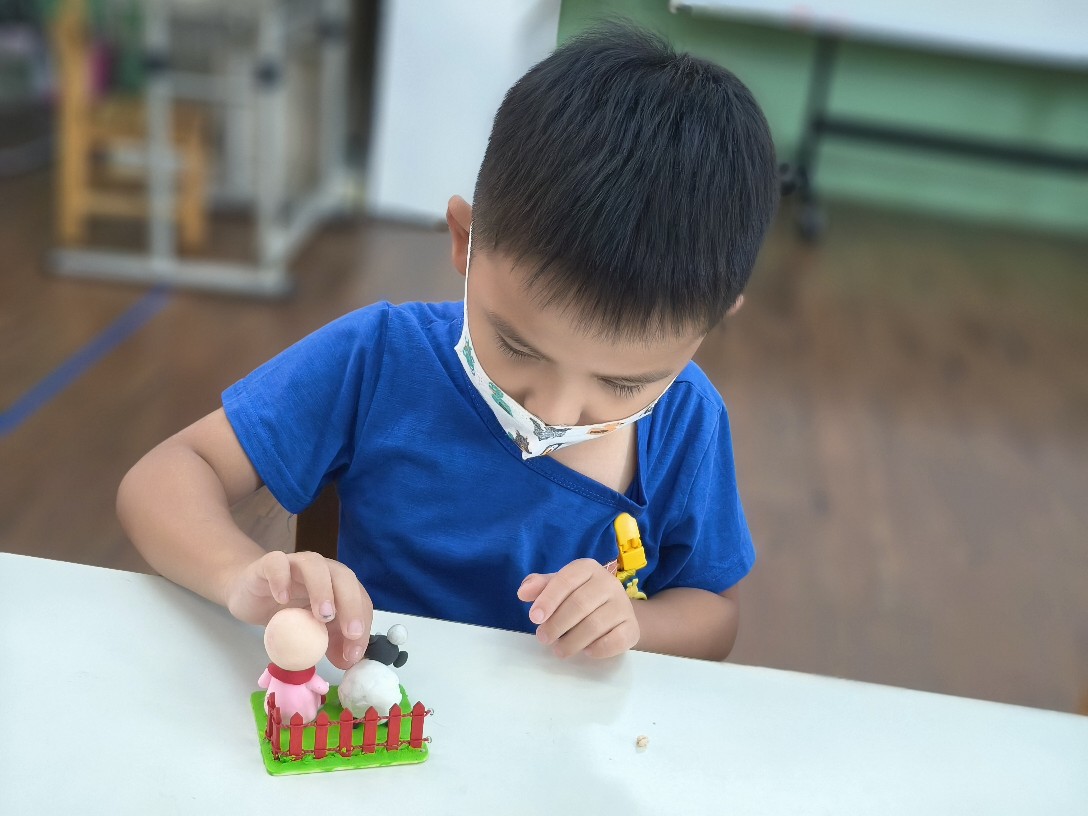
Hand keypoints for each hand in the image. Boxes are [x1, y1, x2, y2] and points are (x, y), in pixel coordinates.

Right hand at [225, 550, 372, 669]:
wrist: (249, 596)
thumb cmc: (285, 613)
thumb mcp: (311, 632)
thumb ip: (330, 642)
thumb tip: (347, 661)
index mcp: (338, 585)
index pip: (359, 598)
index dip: (362, 624)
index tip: (354, 653)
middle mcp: (322, 569)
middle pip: (344, 577)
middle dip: (352, 604)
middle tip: (350, 632)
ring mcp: (295, 564)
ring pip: (314, 564)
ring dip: (323, 589)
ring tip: (323, 616)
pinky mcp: (268, 564)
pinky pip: (277, 563)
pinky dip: (281, 579)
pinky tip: (281, 599)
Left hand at [517, 558, 639, 658]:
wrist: (615, 613)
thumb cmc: (580, 597)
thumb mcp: (559, 587)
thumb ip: (540, 586)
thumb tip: (523, 592)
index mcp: (588, 568)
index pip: (566, 580)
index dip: (548, 599)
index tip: (534, 618)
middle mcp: (609, 583)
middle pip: (580, 604)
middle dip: (557, 624)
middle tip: (543, 638)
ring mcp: (623, 605)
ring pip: (595, 625)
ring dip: (572, 641)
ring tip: (559, 650)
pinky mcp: (632, 628)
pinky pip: (615, 640)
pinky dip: (598, 649)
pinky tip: (586, 651)